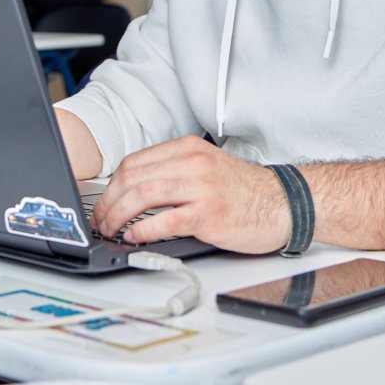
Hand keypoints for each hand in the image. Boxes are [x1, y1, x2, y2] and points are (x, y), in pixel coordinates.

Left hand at [89, 135, 289, 253]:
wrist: (283, 203)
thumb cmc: (244, 190)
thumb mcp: (205, 167)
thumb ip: (172, 172)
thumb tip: (132, 192)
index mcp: (187, 148)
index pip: (134, 162)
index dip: (110, 186)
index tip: (103, 203)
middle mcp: (192, 163)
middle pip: (132, 177)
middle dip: (108, 202)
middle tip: (100, 220)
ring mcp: (201, 187)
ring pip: (143, 195)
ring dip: (118, 216)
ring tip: (111, 230)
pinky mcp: (208, 213)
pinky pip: (165, 220)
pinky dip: (142, 230)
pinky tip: (135, 237)